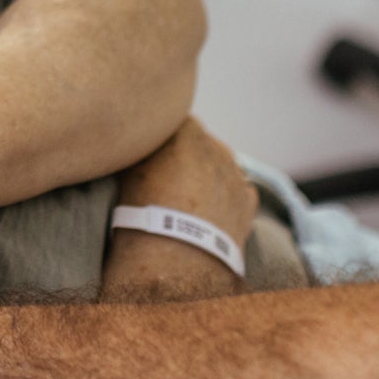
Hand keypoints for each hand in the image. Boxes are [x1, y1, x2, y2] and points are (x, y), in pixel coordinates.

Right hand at [103, 118, 256, 300]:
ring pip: (221, 165)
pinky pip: (237, 190)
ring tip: (187, 199)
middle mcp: (216, 146)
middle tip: (167, 178)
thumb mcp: (130, 170)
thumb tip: (140, 141)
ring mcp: (236, 173)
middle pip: (200, 141)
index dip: (164, 134)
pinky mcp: (248, 201)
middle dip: (187, 155)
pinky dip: (226, 197)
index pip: (176, 120)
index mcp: (187, 132)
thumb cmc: (144, 211)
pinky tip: (209, 212)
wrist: (175, 258)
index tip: (153, 149)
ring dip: (208, 175)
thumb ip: (142, 147)